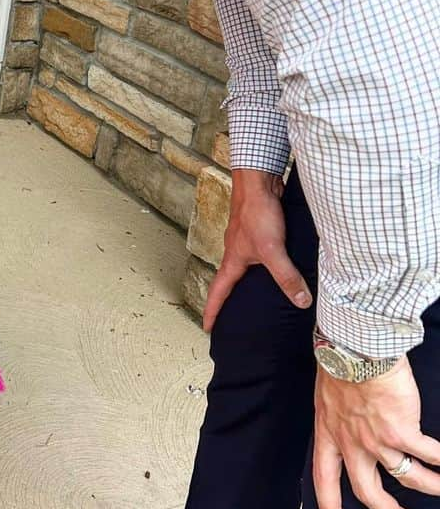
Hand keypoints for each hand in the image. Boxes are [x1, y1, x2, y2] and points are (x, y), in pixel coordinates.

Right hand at [203, 168, 311, 331]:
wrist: (259, 181)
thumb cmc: (256, 213)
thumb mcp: (273, 250)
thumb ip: (286, 277)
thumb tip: (301, 302)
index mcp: (233, 261)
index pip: (218, 292)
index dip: (212, 311)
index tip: (207, 327)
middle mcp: (237, 252)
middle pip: (229, 280)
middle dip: (229, 298)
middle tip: (232, 315)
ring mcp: (248, 241)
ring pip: (246, 266)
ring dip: (248, 280)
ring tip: (259, 294)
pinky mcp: (260, 230)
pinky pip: (262, 254)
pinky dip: (266, 264)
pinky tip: (281, 265)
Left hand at [314, 357, 439, 508]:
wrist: (354, 350)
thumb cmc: (340, 364)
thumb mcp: (327, 397)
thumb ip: (339, 416)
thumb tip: (353, 419)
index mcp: (328, 434)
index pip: (323, 480)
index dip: (329, 506)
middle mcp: (351, 444)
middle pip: (367, 491)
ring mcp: (377, 441)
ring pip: (407, 477)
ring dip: (429, 485)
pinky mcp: (402, 432)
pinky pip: (429, 455)